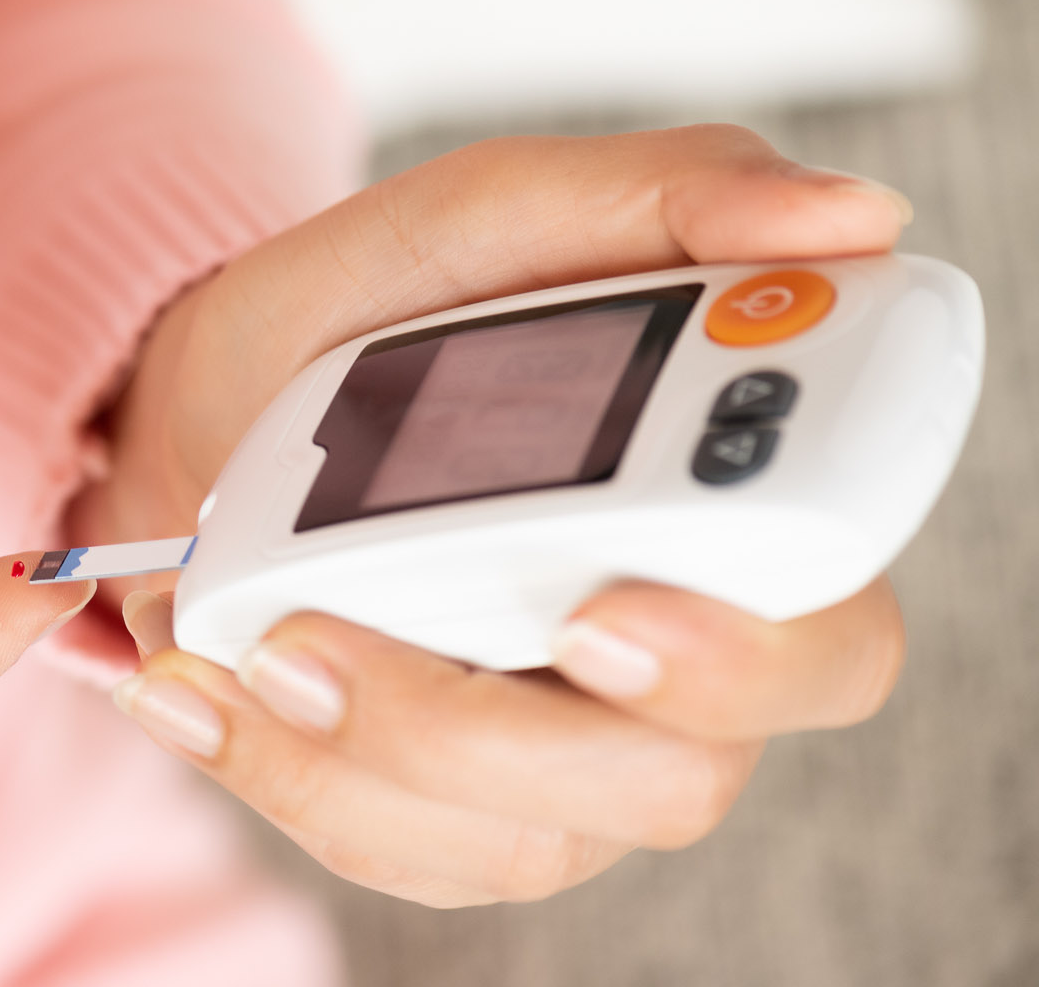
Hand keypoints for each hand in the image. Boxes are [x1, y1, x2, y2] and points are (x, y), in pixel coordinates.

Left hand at [82, 125, 912, 903]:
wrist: (209, 404)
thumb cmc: (378, 309)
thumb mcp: (491, 216)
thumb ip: (666, 198)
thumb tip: (851, 215)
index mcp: (724, 528)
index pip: (826, 638)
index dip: (748, 653)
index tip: (603, 610)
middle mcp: (668, 667)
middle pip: (674, 777)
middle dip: (497, 728)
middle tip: (328, 635)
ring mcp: (557, 761)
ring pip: (520, 834)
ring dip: (361, 745)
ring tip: (242, 638)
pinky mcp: (443, 814)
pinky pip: (389, 844)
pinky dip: (281, 769)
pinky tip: (190, 681)